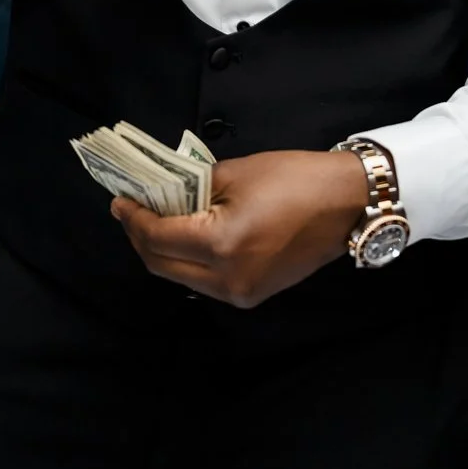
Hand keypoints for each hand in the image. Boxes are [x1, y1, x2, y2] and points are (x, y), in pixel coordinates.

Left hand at [111, 149, 369, 309]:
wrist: (346, 204)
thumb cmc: (294, 179)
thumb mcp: (234, 173)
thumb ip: (190, 188)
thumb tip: (160, 195)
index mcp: (222, 246)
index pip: (158, 239)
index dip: (133, 219)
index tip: (120, 200)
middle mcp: (228, 280)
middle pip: (162, 266)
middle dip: (140, 238)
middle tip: (130, 210)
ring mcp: (241, 293)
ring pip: (182, 277)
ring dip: (162, 251)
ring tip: (153, 221)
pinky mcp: (253, 294)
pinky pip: (205, 282)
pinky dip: (188, 260)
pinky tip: (184, 236)